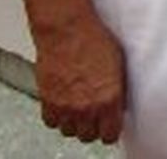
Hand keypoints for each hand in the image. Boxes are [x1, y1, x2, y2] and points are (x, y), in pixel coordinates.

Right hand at [33, 14, 126, 142]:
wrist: (67, 28)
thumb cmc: (93, 39)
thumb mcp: (118, 66)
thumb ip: (118, 91)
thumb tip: (118, 105)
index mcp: (109, 99)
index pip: (110, 135)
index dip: (110, 130)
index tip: (109, 125)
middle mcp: (87, 107)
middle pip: (89, 136)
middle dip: (92, 128)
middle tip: (93, 116)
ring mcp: (66, 106)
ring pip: (69, 131)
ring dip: (74, 122)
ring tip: (77, 108)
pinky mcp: (48, 101)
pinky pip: (51, 122)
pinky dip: (56, 117)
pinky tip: (63, 105)